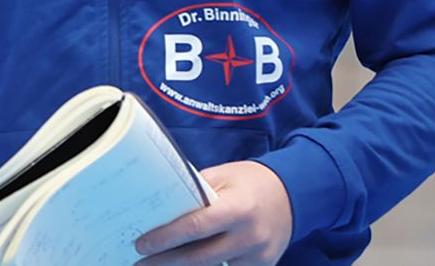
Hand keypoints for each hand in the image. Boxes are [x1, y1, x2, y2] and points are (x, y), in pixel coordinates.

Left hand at [134, 160, 293, 265]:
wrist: (294, 194)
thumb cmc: (251, 181)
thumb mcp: (223, 177)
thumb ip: (197, 193)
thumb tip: (163, 208)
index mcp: (239, 208)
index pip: (196, 227)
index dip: (166, 238)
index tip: (142, 245)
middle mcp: (250, 236)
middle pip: (199, 257)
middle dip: (165, 261)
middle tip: (141, 263)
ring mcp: (258, 256)